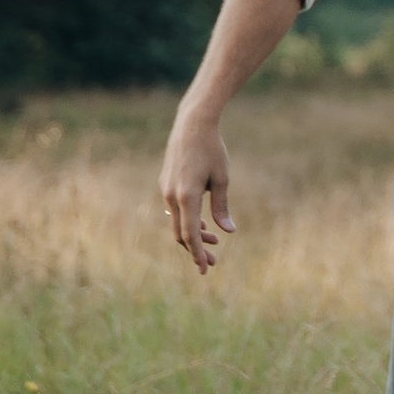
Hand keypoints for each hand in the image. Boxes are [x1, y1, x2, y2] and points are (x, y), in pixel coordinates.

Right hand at [161, 105, 234, 272]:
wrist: (192, 124)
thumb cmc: (212, 149)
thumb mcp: (222, 179)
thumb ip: (222, 207)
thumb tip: (228, 231)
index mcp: (186, 197)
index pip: (190, 235)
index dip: (197, 255)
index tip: (206, 270)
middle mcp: (171, 195)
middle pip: (181, 233)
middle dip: (196, 249)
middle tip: (214, 261)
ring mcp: (165, 189)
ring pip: (176, 222)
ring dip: (192, 234)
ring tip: (213, 241)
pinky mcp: (165, 182)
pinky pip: (174, 209)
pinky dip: (186, 220)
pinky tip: (201, 222)